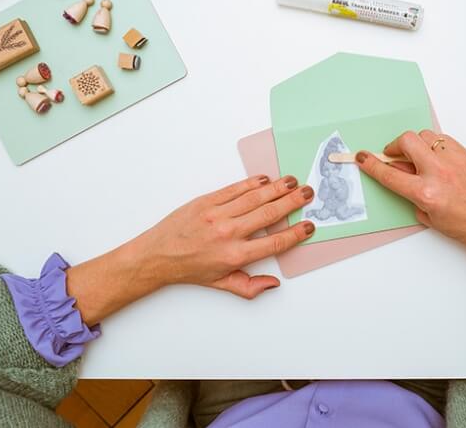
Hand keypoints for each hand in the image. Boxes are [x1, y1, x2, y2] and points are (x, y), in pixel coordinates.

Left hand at [67, 175, 315, 324]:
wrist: (157, 255)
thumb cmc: (188, 269)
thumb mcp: (221, 283)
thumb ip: (250, 286)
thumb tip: (273, 284)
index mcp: (235, 255)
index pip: (275, 242)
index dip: (295, 233)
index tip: (309, 226)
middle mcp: (228, 233)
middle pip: (269, 213)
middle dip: (292, 202)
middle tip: (308, 194)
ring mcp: (217, 214)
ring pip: (254, 197)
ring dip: (277, 188)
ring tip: (293, 181)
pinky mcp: (206, 201)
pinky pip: (234, 189)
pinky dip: (252, 183)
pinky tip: (266, 180)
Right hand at [356, 131, 465, 311]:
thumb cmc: (465, 226)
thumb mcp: (428, 216)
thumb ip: (410, 193)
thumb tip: (401, 173)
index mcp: (426, 193)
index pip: (390, 173)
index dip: (372, 164)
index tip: (363, 157)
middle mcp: (439, 172)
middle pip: (407, 141)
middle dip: (395, 147)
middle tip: (393, 156)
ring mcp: (454, 160)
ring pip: (425, 136)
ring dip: (415, 145)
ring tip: (417, 159)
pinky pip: (442, 140)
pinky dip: (434, 146)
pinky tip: (435, 159)